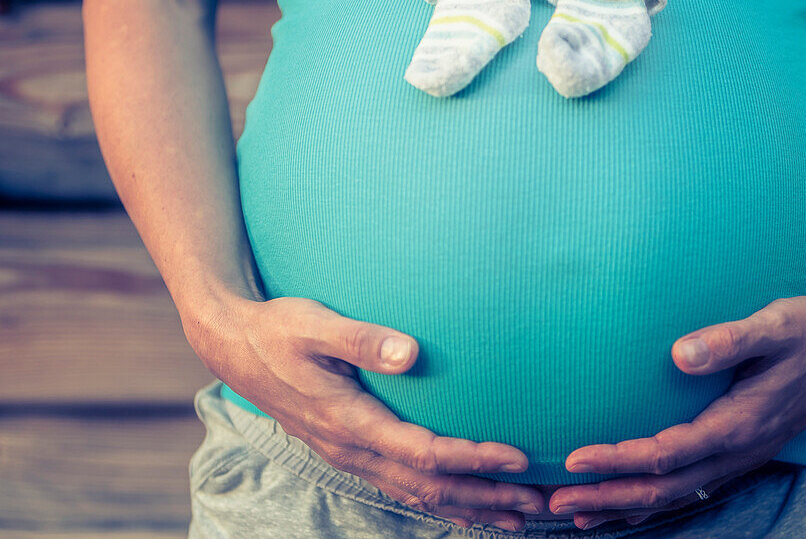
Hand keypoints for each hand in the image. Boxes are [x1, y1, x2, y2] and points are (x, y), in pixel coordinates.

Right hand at [185, 294, 545, 530]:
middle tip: (536, 501)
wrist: (234, 347)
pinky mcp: (351, 449)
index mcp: (349, 421)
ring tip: (518, 514)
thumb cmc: (278, 330)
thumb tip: (411, 353)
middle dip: (486, 497)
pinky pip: (402, 485)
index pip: (423, 452)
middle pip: (429, 487)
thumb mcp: (315, 325)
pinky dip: (442, 499)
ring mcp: (350, 454)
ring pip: (417, 495)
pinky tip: (468, 502)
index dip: (472, 458)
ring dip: (470, 507)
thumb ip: (362, 340)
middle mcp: (352, 449)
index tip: (517, 457)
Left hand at [544, 294, 805, 529]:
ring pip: (673, 494)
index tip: (572, 458)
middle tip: (552, 500)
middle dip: (606, 495)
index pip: (666, 452)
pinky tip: (621, 504)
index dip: (618, 459)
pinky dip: (649, 500)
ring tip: (571, 512)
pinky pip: (687, 486)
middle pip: (662, 487)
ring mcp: (739, 456)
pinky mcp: (737, 450)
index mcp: (740, 424)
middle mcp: (737, 450)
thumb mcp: (778, 324)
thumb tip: (680, 355)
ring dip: (621, 504)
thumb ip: (730, 340)